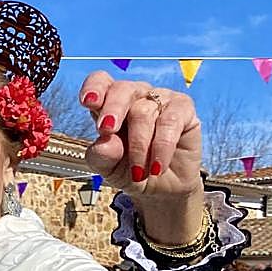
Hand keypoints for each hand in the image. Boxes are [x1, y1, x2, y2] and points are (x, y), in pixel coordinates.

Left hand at [80, 72, 204, 243]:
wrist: (163, 188)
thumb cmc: (131, 171)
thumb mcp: (109, 169)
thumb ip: (102, 157)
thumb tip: (104, 143)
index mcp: (109, 104)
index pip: (100, 82)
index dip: (94, 87)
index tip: (88, 102)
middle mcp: (135, 96)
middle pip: (122, 89)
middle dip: (112, 110)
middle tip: (106, 131)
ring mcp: (160, 99)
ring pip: (144, 111)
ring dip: (138, 146)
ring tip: (138, 172)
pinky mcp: (183, 109)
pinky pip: (171, 121)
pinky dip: (162, 147)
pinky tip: (158, 166)